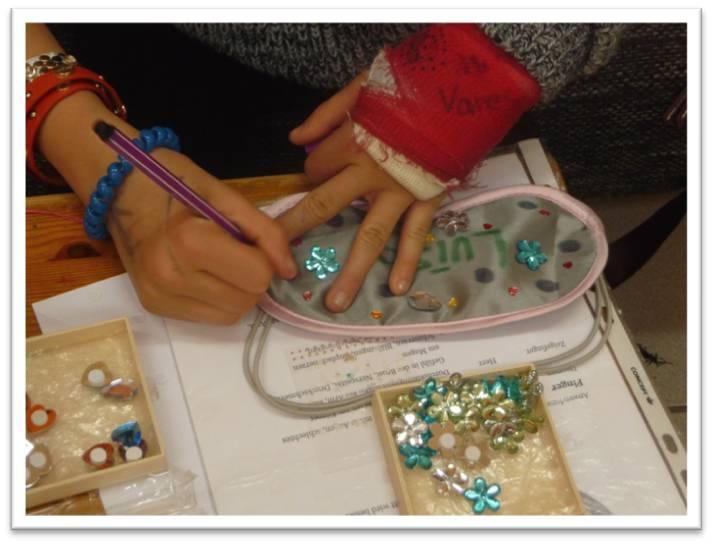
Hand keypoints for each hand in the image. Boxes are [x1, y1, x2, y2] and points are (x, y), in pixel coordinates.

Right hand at [108, 150, 296, 323]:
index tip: (247, 239)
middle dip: (252, 276)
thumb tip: (289, 270)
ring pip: (231, 315)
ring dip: (237, 291)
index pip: (258, 275)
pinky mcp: (153, 308)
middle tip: (233, 249)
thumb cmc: (172, 182)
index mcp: (189, 241)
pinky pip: (209, 318)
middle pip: (248, 299)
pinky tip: (202, 274)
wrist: (117, 189)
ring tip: (217, 261)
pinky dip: (217, 299)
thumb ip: (265, 231)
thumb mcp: (224, 195)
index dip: (263, 256)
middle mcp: (171, 276)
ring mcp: (159, 296)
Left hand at [282, 73, 442, 312]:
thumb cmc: (411, 87)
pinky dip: (407, 261)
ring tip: (334, 304)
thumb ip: (327, 113)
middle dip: (297, 232)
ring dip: (352, 271)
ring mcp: (399, 193)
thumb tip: (295, 139)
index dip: (312, 171)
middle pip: (324, 207)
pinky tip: (395, 289)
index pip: (315, 168)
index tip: (320, 169)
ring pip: (369, 236)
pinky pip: (415, 235)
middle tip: (276, 265)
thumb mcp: (363, 86)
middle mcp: (368, 173)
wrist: (462, 89)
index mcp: (350, 141)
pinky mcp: (427, 200)